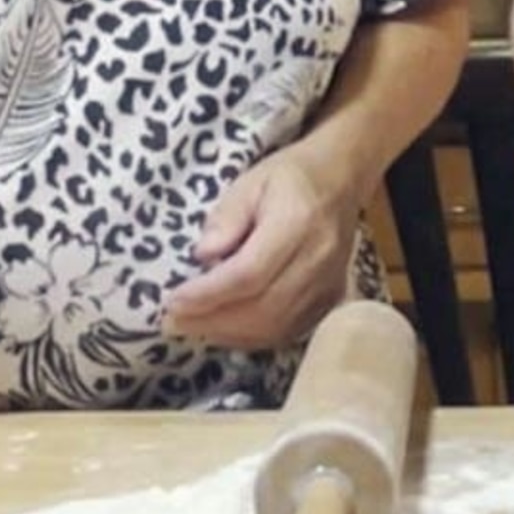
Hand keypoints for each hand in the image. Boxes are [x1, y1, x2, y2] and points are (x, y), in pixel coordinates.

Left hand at [168, 139, 362, 349]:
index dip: (208, 294)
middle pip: (263, 308)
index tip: (172, 301)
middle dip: (211, 321)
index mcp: (297, 222)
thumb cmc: (289, 177)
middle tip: (171, 321)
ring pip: (276, 326)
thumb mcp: (248, 182)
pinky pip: (289, 330)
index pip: (249, 273)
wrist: (341, 178)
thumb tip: (203, 257)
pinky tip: (226, 330)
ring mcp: (329, 283)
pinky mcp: (331, 298)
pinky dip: (253, 337)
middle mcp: (318, 259)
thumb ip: (224, 218)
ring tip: (192, 327)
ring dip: (229, 334)